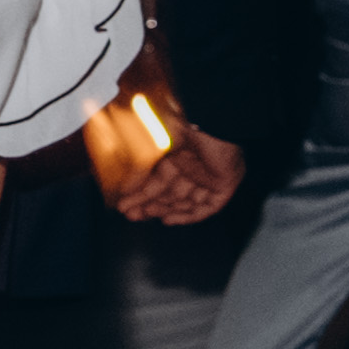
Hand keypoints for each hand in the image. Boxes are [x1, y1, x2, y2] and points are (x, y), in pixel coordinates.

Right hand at [107, 124, 242, 225]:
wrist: (219, 128)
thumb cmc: (190, 131)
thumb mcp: (158, 148)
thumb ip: (142, 169)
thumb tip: (127, 187)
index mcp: (179, 157)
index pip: (158, 181)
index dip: (141, 194)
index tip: (125, 204)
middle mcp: (193, 169)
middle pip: (169, 194)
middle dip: (148, 204)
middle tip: (130, 214)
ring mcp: (209, 180)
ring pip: (183, 202)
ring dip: (163, 210)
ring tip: (144, 214)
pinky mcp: (223, 188)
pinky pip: (205, 208)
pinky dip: (187, 216)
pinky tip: (168, 220)